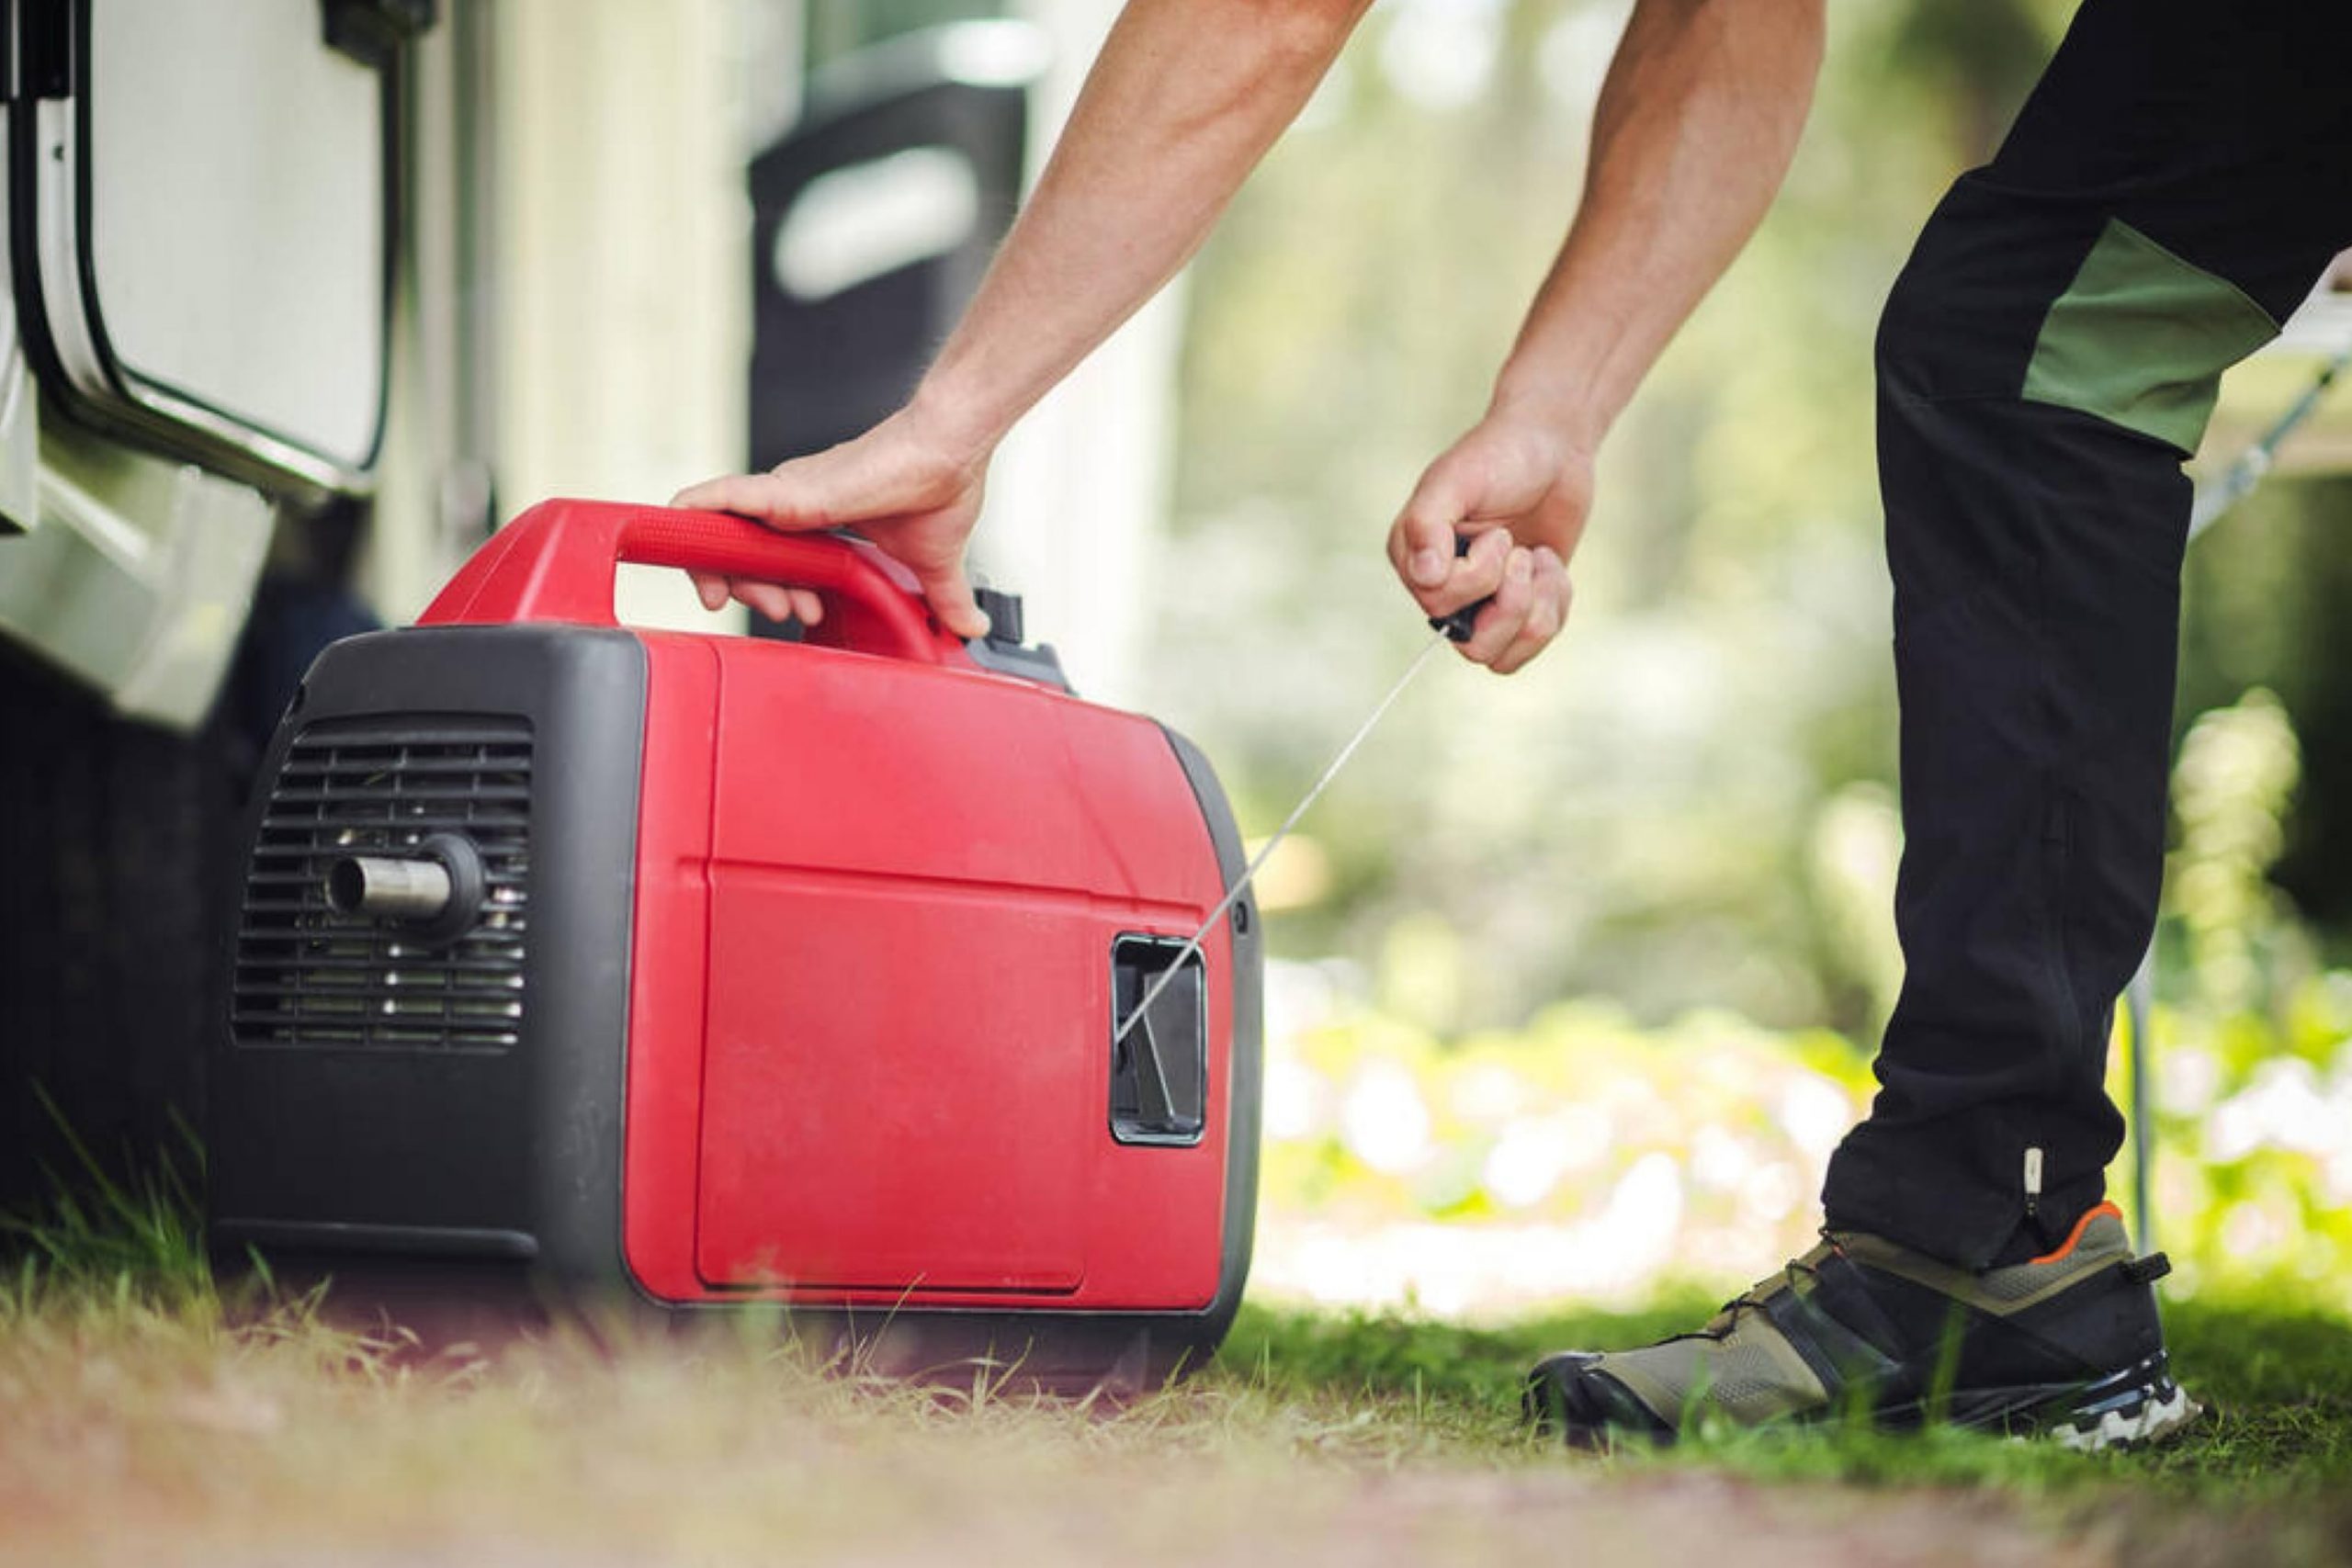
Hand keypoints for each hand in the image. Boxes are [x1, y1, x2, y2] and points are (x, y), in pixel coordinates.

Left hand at [670, 406, 992, 638]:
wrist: (950, 449)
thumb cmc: (940, 486)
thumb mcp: (933, 563)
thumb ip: (942, 599)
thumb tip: (971, 630)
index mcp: (820, 520)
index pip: (768, 557)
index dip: (767, 588)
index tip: (799, 614)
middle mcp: (795, 504)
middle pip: (738, 550)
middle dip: (746, 591)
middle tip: (780, 613)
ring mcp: (787, 495)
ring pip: (726, 534)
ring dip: (723, 572)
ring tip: (755, 601)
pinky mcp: (787, 489)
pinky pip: (723, 497)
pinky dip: (695, 508)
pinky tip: (672, 520)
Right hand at [1386, 414, 1588, 673]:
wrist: (1551, 446)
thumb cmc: (1499, 456)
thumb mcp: (1456, 480)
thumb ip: (1427, 524)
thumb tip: (1424, 576)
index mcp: (1414, 560)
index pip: (1438, 604)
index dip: (1479, 577)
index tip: (1498, 534)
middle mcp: (1441, 589)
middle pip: (1472, 645)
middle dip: (1513, 601)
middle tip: (1524, 553)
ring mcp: (1481, 604)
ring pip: (1502, 657)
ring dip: (1538, 610)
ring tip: (1541, 562)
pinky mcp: (1519, 608)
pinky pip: (1533, 643)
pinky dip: (1555, 606)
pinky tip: (1551, 565)